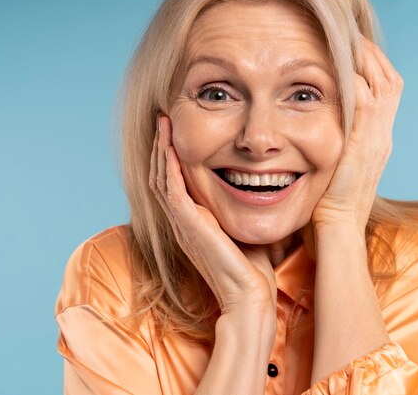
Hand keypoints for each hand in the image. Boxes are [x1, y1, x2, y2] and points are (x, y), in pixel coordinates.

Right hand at [149, 116, 277, 316]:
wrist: (249, 296)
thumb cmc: (252, 269)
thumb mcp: (244, 228)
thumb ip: (240, 209)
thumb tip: (257, 187)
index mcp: (192, 224)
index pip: (173, 184)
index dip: (171, 157)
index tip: (176, 132)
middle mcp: (182, 223)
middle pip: (161, 177)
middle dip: (161, 147)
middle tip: (164, 120)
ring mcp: (182, 224)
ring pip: (161, 180)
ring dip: (160, 150)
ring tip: (163, 124)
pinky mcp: (189, 226)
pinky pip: (172, 190)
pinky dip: (168, 166)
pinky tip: (169, 146)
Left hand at [311, 34, 403, 231]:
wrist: (340, 228)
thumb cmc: (333, 202)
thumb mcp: (341, 166)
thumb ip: (342, 143)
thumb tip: (328, 126)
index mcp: (379, 140)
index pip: (387, 92)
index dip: (375, 67)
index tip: (356, 48)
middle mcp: (383, 136)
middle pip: (391, 81)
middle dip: (373, 55)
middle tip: (354, 35)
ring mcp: (377, 140)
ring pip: (383, 85)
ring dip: (367, 60)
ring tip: (350, 40)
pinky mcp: (364, 145)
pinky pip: (366, 101)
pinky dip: (358, 79)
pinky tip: (343, 64)